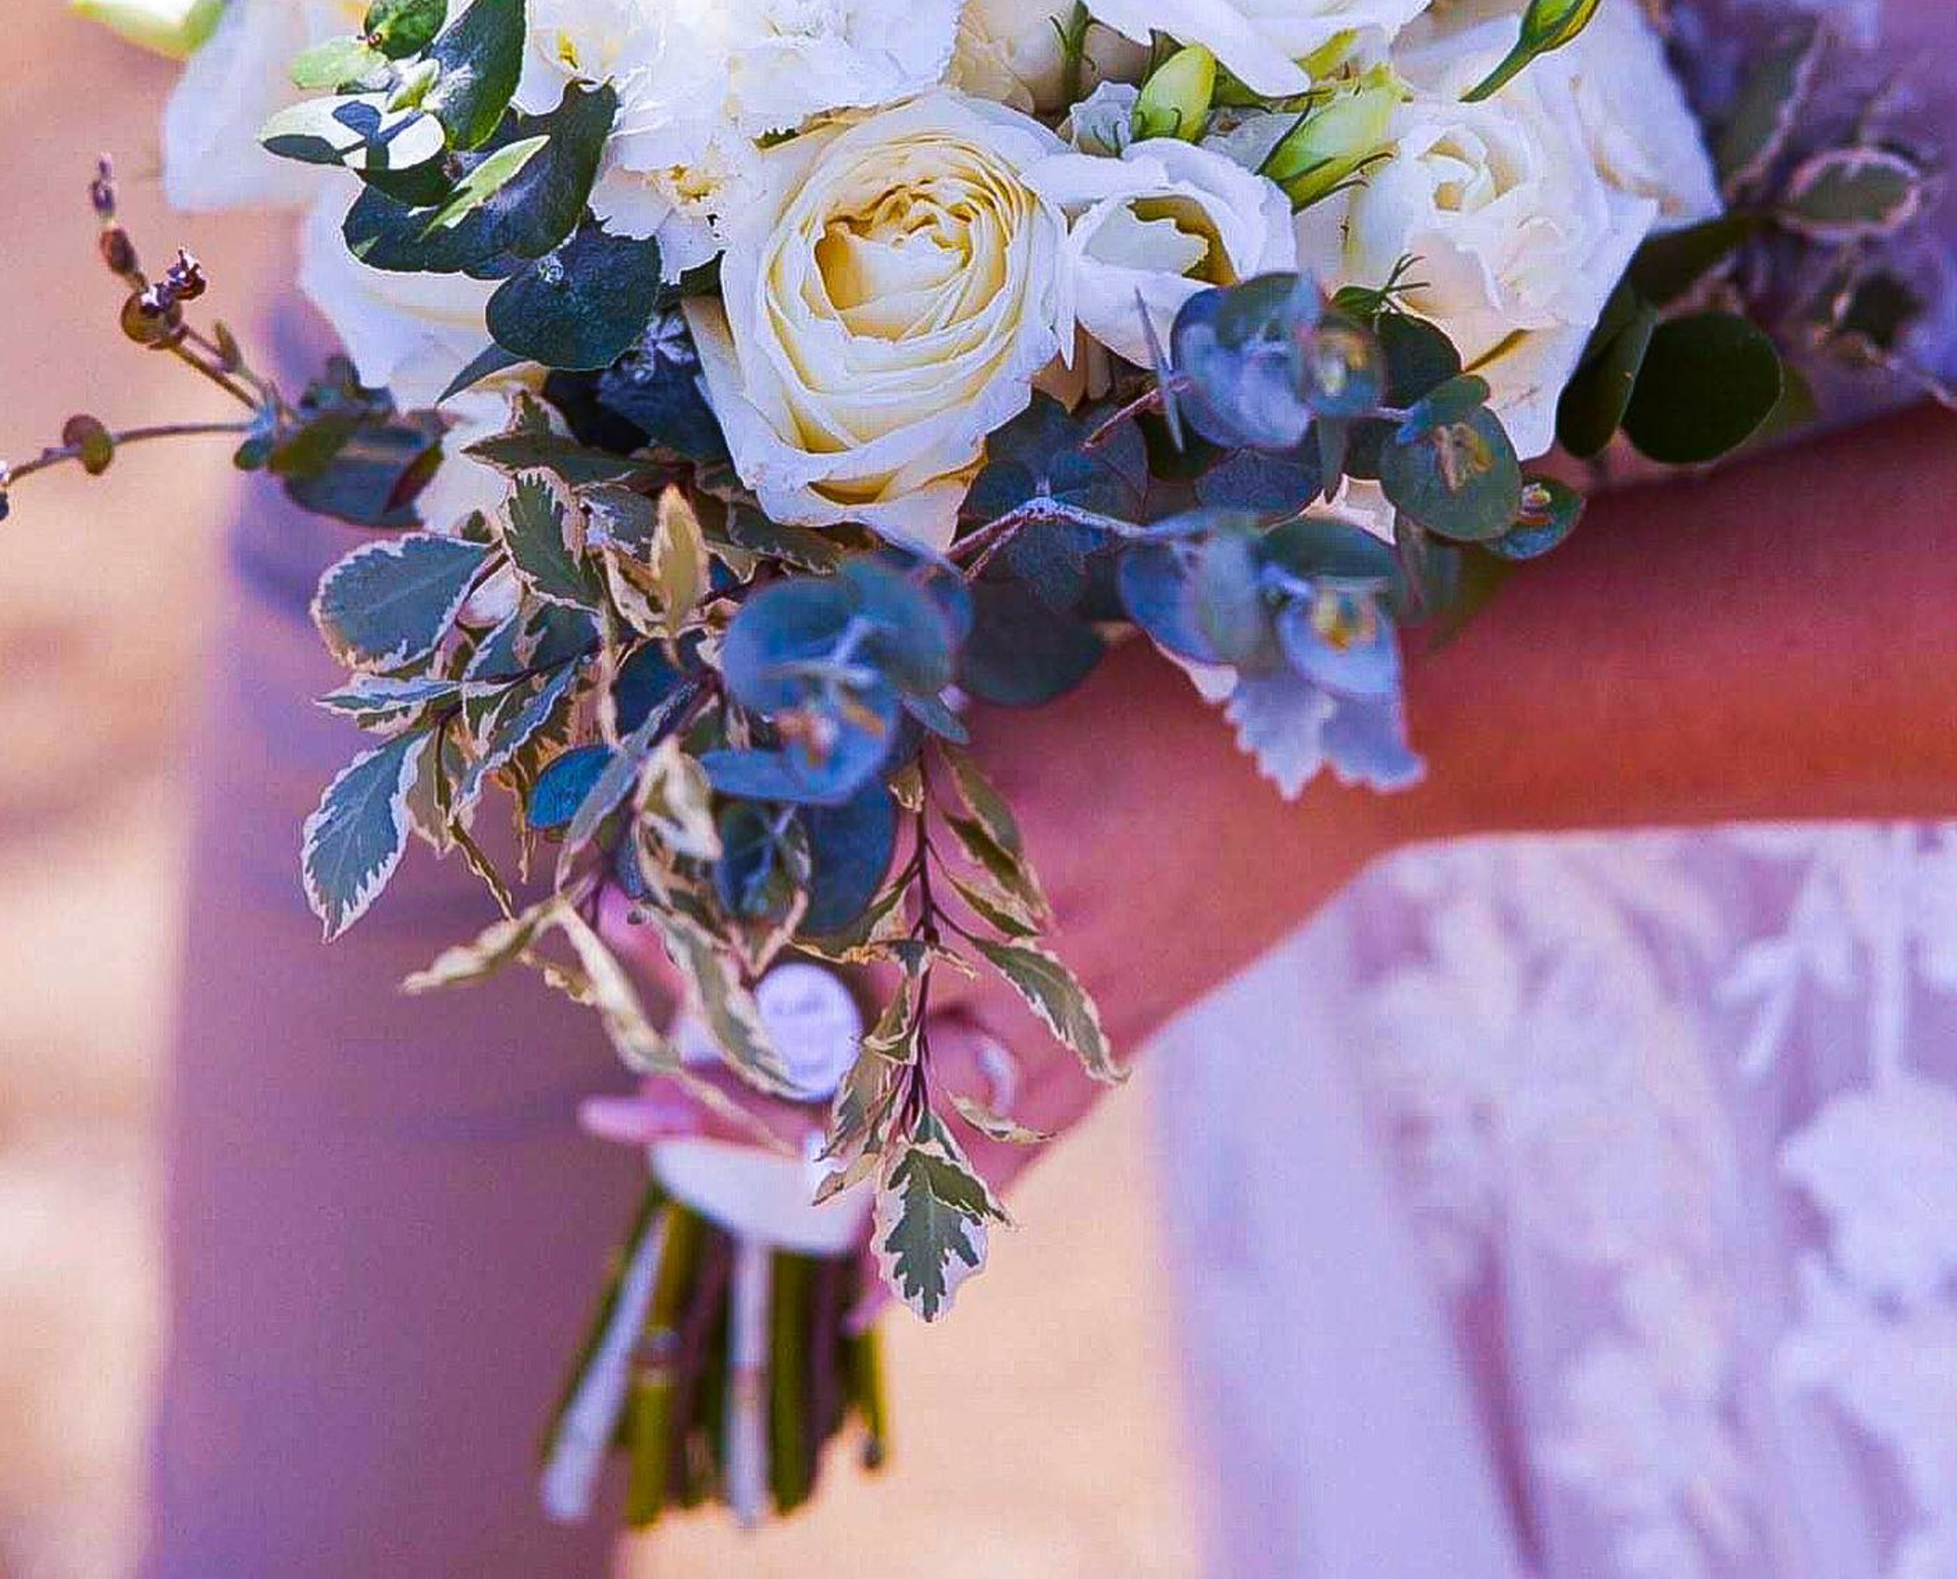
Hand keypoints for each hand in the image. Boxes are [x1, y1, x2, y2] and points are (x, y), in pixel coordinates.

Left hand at [582, 639, 1388, 1207]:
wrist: (1354, 753)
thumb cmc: (1186, 681)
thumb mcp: (1030, 675)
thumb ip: (909, 721)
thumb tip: (774, 724)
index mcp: (989, 818)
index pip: (807, 882)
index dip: (700, 903)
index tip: (613, 898)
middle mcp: (1017, 932)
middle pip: (824, 1008)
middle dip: (701, 1025)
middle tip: (610, 1032)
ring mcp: (1069, 1009)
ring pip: (891, 1097)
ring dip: (768, 1115)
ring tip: (650, 1119)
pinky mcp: (1111, 1051)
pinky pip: (1008, 1160)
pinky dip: (927, 1223)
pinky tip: (855, 1288)